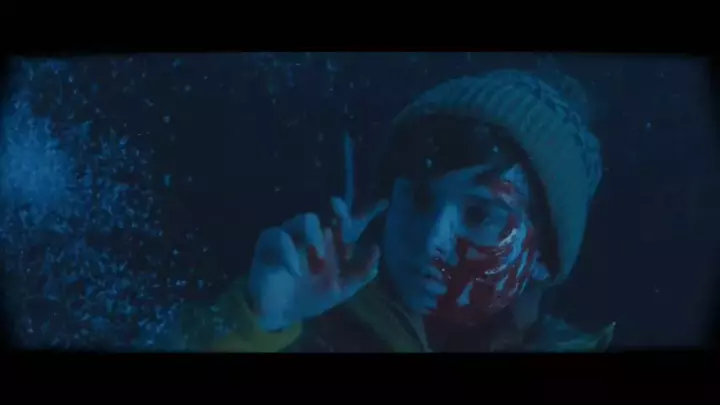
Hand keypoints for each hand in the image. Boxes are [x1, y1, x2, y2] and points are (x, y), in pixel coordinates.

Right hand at [248, 133, 387, 331]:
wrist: (279, 313)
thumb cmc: (311, 297)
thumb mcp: (341, 290)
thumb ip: (360, 274)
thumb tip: (377, 250)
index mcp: (334, 246)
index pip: (352, 225)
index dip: (367, 212)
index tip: (384, 203)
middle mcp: (316, 236)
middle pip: (330, 214)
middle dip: (339, 210)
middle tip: (339, 210)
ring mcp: (293, 236)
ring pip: (306, 219)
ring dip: (314, 238)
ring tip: (318, 263)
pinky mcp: (270, 242)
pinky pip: (279, 237)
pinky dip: (288, 253)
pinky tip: (295, 270)